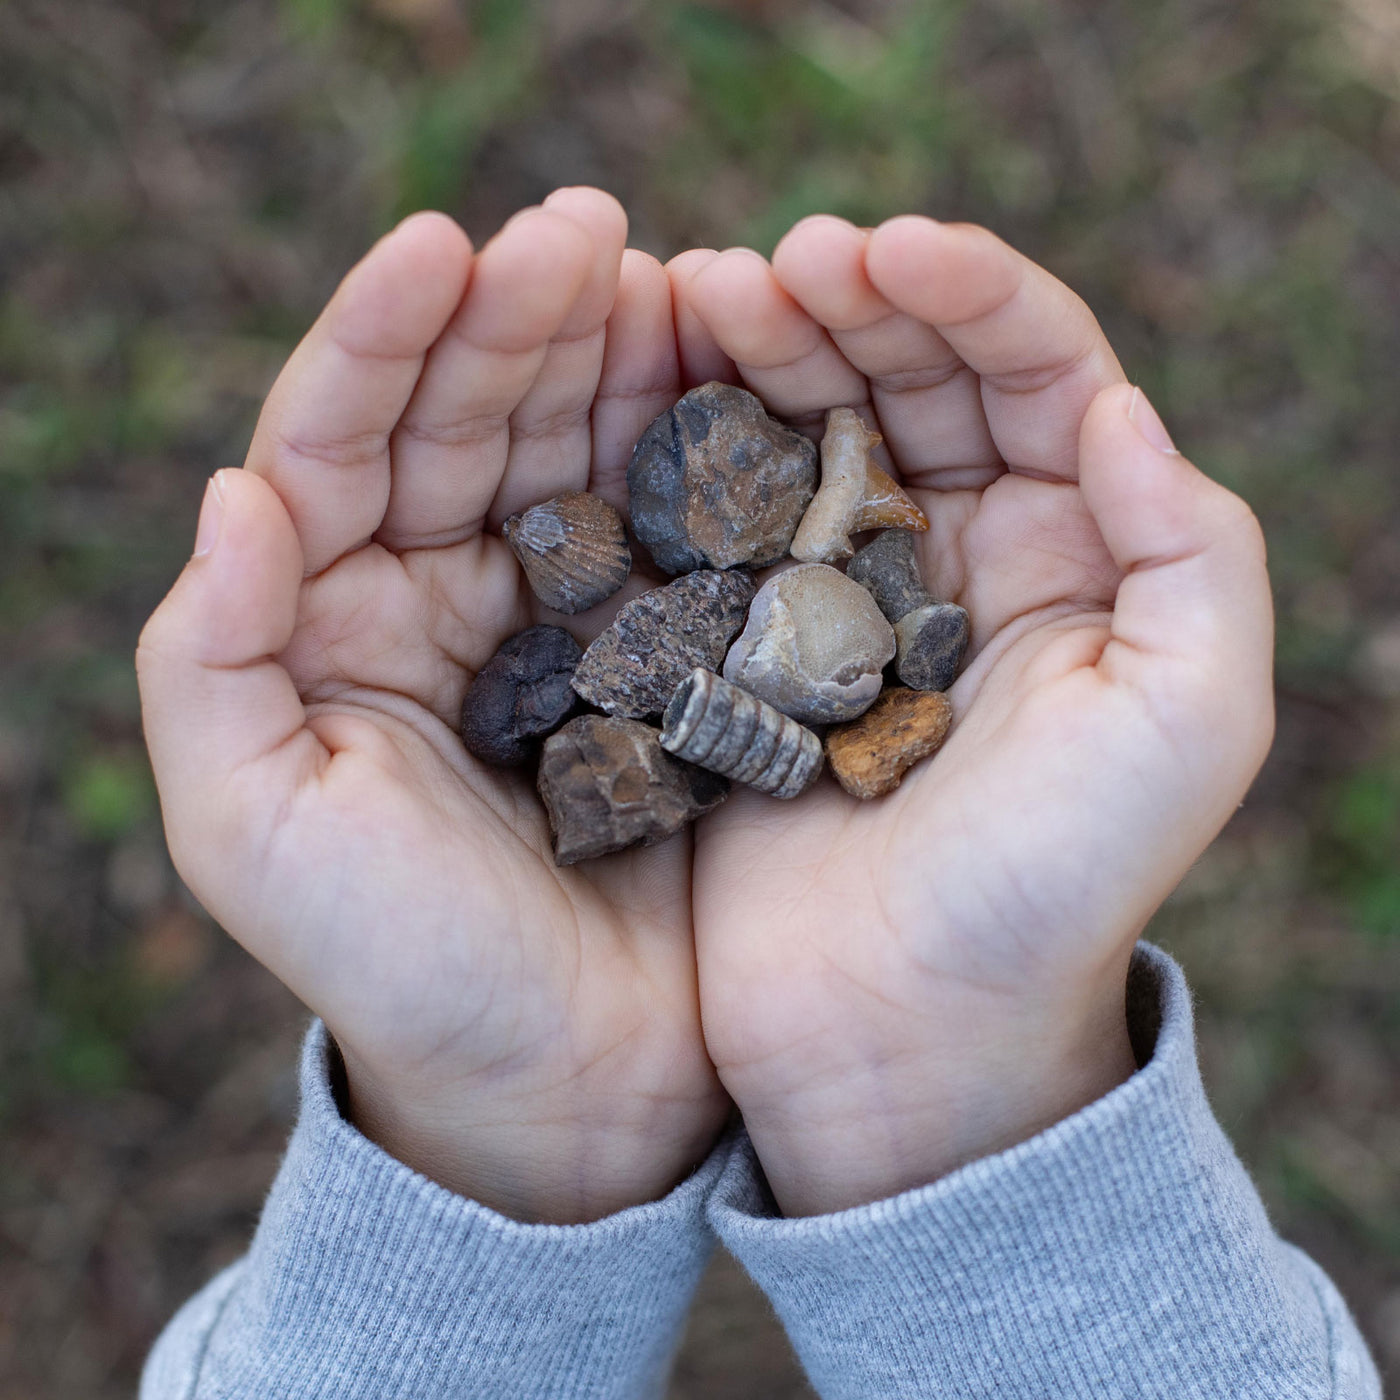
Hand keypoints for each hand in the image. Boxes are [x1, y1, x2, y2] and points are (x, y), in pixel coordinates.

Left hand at [137, 190, 727, 1223]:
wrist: (564, 1083)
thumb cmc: (403, 970)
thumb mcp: (258, 834)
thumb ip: (216, 665)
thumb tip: (236, 493)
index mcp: (330, 621)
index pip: (339, 443)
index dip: (382, 338)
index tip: (445, 244)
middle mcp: (437, 597)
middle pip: (464, 420)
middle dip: (516, 316)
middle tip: (590, 230)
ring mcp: (558, 617)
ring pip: (574, 450)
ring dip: (613, 356)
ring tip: (669, 276)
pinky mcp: (661, 654)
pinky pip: (672, 526)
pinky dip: (694, 448)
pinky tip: (728, 378)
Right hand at [674, 218, 1273, 1214]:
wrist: (906, 1035)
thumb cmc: (1052, 893)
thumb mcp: (1186, 731)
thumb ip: (1196, 556)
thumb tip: (1120, 405)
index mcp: (1072, 552)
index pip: (1034, 372)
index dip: (965, 293)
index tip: (881, 251)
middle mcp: (959, 557)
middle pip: (910, 379)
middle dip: (846, 302)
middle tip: (767, 268)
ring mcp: (842, 599)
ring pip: (806, 429)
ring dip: (760, 350)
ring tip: (697, 296)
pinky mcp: (748, 648)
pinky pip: (719, 517)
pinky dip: (688, 444)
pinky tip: (644, 391)